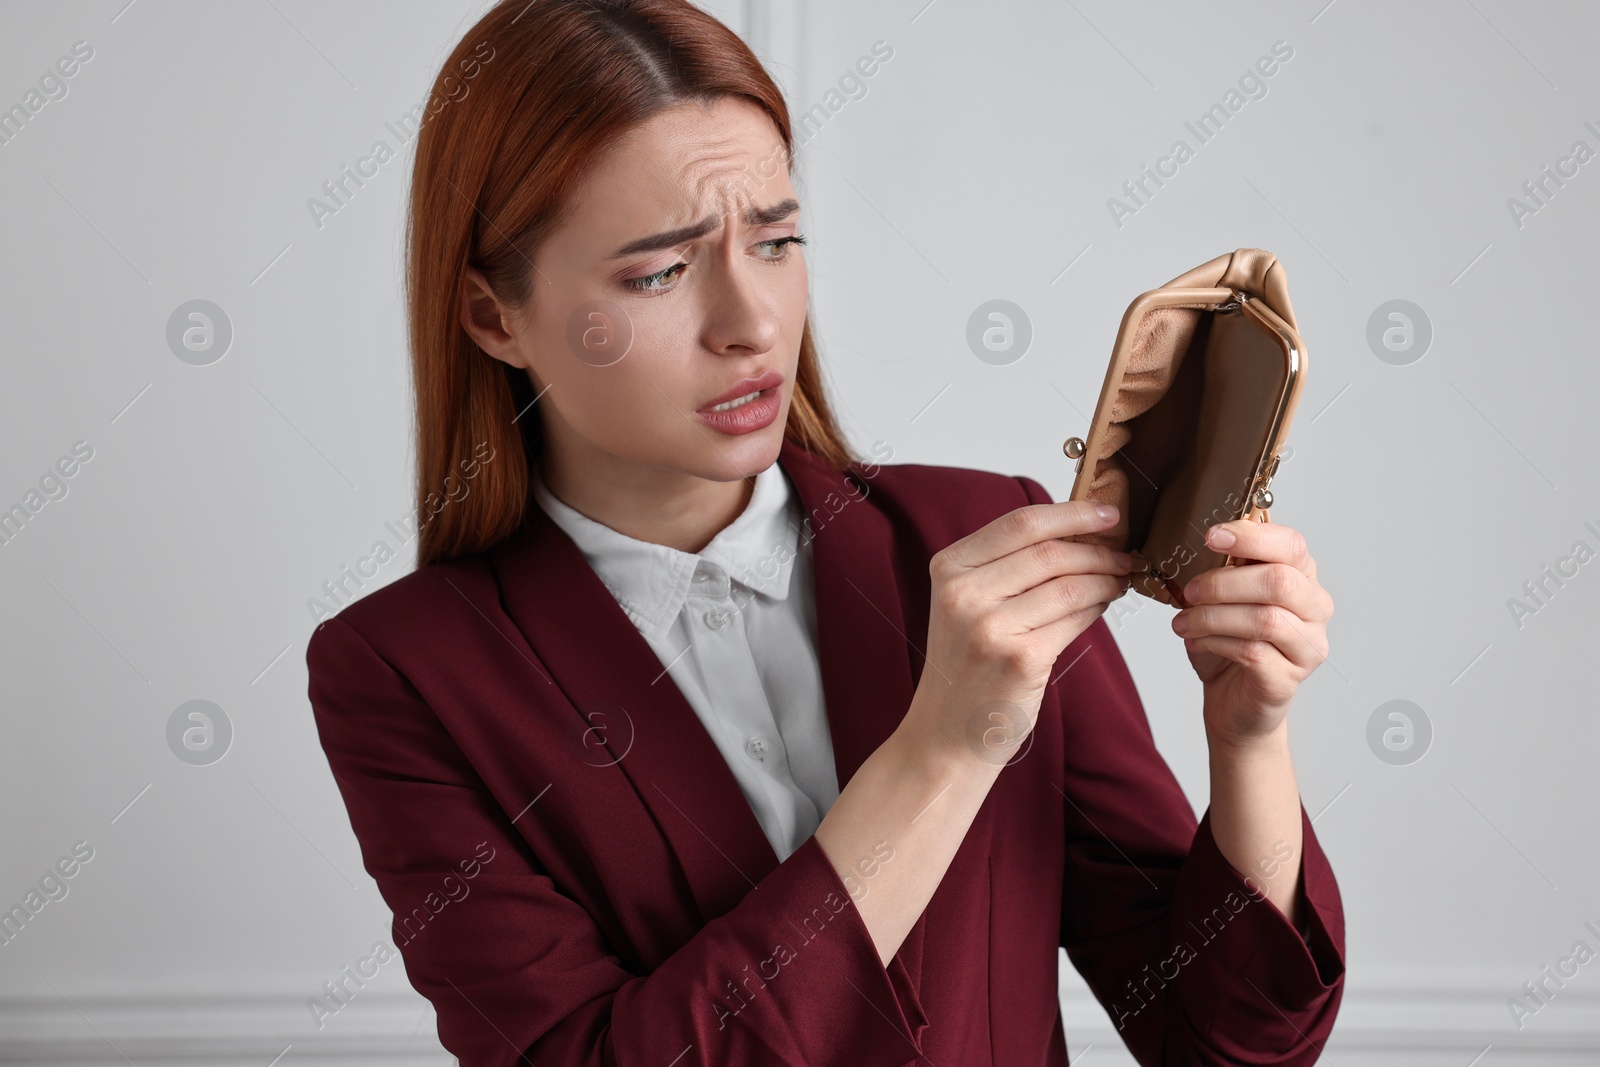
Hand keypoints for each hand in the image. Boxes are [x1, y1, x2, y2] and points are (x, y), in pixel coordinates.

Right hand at [903, 501, 1132, 767]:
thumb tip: (1078, 529)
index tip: (1108, 513)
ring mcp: (990, 627)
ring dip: (1105, 579)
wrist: (947, 732)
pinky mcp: (1021, 659)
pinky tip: (1103, 606)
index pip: (1020, 523)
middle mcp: (964, 593)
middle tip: (1122, 556)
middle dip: (1097, 550)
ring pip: (1069, 584)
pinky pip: (1076, 619)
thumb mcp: (966, 603)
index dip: (1072, 513)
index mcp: (948, 568)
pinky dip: (1098, 608)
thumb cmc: (966, 665)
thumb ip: (1005, 565)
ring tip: (1119, 581)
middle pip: (1049, 552)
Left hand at [1172, 519, 1333, 745]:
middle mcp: (1314, 608)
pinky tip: (1195, 641)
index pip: (1291, 545)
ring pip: (1264, 619)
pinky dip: (1214, 642)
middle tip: (1190, 590)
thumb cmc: (1230, 644)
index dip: (1251, 537)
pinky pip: (1252, 652)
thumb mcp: (1223, 599)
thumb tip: (1205, 543)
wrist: (1233, 701)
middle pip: (1279, 582)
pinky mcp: (1289, 677)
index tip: (1212, 536)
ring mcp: (1307, 645)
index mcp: (1302, 577)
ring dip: (1212, 616)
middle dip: (1224, 583)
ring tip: (1183, 622)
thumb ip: (1224, 570)